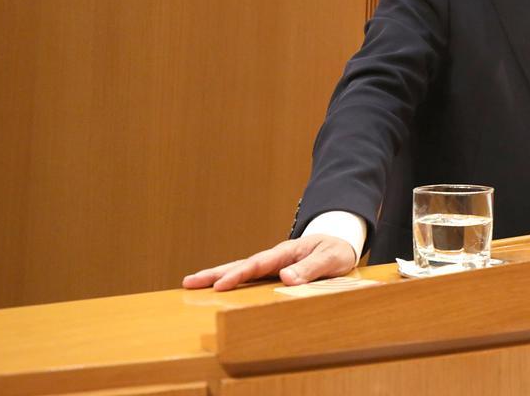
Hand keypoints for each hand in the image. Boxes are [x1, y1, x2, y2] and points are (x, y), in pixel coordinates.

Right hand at [182, 234, 356, 290]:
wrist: (340, 242)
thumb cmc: (336, 250)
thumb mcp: (331, 259)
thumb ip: (311, 268)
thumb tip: (285, 277)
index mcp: (286, 252)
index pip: (258, 264)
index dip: (239, 275)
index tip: (220, 286)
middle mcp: (275, 256)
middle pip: (241, 264)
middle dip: (215, 273)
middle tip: (189, 281)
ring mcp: (272, 263)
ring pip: (241, 269)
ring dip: (217, 275)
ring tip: (192, 283)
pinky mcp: (273, 271)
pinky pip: (249, 276)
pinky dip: (231, 280)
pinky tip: (215, 287)